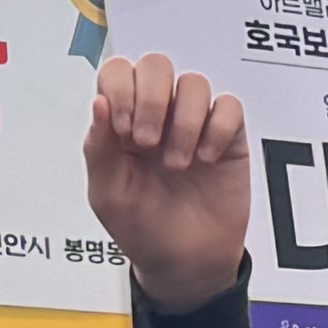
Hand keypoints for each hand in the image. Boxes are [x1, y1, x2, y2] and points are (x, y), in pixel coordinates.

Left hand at [83, 52, 251, 312]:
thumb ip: (98, 148)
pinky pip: (229, 107)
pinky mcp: (227, 136)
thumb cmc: (142, 228)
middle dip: (152, 99)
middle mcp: (158, 114)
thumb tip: (99, 102)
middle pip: (157, 64)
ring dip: (184, 122)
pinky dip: (217, 130)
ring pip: (194, 82)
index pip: (118, 72)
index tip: (122, 128)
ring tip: (177, 163)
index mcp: (122, 121)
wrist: (184, 263)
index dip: (120, 88)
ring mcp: (194, 122)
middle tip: (147, 142)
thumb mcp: (107, 195)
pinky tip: (206, 161)